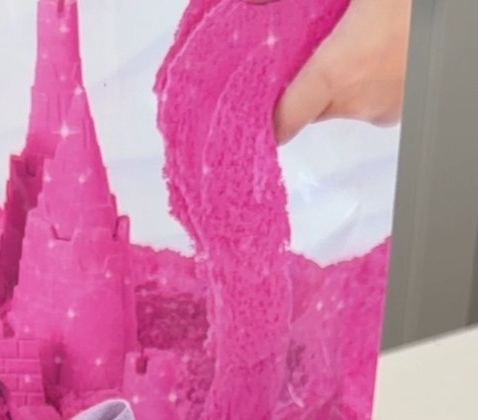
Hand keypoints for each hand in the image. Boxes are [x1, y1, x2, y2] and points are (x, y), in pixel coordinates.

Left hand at [247, 0, 411, 142]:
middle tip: (313, 49)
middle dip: (309, 84)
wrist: (455, 14)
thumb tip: (253, 4)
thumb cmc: (405, 5)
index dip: (269, 119)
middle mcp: (358, 101)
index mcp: (338, 72)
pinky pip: (375, 99)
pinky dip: (372, 79)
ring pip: (346, 103)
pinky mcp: (407, 108)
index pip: (286, 119)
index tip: (255, 115)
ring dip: (344, 80)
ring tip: (360, 39)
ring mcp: (386, 108)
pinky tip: (384, 47)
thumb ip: (303, 4)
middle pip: (315, 107)